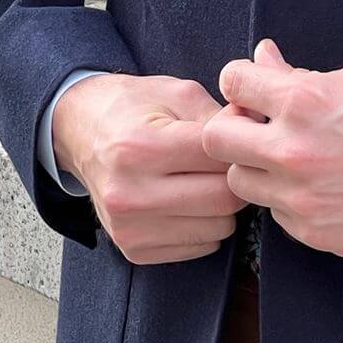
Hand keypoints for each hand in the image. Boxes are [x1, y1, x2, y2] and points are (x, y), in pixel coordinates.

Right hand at [52, 72, 246, 264]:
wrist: (79, 132)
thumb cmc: (133, 108)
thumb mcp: (178, 94)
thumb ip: (222, 115)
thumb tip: (263, 130)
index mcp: (141, 146)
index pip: (221, 160)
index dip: (238, 149)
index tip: (236, 141)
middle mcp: (130, 192)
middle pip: (224, 199)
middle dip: (235, 180)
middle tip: (224, 165)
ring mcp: (129, 226)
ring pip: (218, 228)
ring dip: (222, 207)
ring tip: (202, 181)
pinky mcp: (132, 248)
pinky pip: (200, 247)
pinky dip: (204, 226)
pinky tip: (186, 202)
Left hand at [200, 38, 342, 257]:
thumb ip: (298, 75)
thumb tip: (262, 60)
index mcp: (302, 101)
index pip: (231, 81)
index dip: (241, 81)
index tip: (253, 89)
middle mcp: (292, 152)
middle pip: (216, 140)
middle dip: (233, 129)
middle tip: (259, 130)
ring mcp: (301, 198)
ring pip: (241, 184)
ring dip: (257, 169)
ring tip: (293, 163)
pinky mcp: (314, 233)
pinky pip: (276, 216)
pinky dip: (289, 201)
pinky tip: (322, 189)